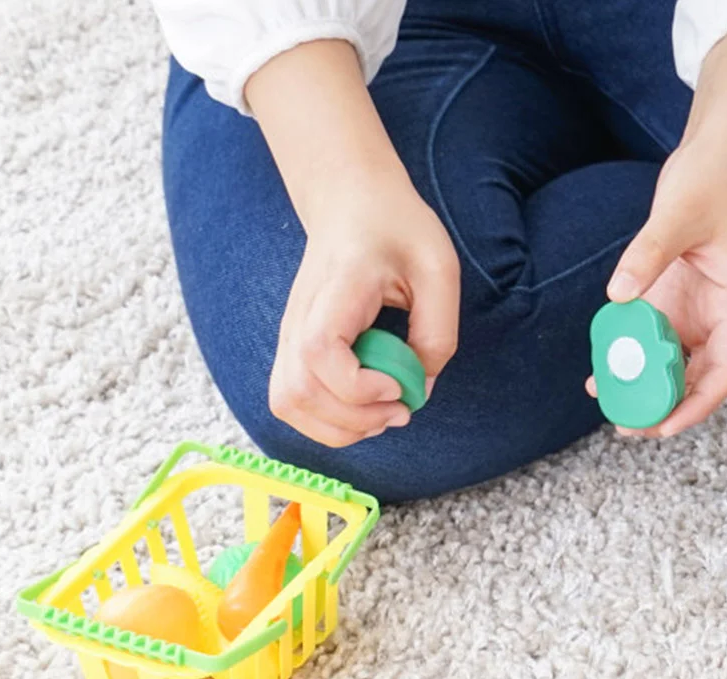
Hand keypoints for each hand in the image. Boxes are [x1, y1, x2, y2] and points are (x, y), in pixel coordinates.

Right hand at [270, 173, 458, 447]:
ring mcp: (289, 334)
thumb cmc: (397, 228)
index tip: (397, 386)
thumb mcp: (438, 269)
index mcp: (337, 288)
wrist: (350, 201)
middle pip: (298, 392)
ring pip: (287, 404)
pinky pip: (292, 402)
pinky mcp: (292, 349)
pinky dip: (326, 422)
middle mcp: (300, 315)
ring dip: (338, 428)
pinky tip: (361, 410)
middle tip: (400, 410)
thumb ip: (438, 333)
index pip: (320, 352)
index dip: (358, 387)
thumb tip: (419, 390)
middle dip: (354, 421)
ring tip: (380, 415)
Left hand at [595, 137, 726, 437]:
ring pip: (672, 364)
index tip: (664, 426)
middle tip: (624, 425)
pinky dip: (631, 355)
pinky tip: (602, 365)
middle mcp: (718, 315)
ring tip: (607, 401)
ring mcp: (695, 309)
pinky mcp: (674, 297)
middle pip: (697, 380)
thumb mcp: (680, 211)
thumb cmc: (716, 174)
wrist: (719, 146)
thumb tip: (619, 294)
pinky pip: (652, 338)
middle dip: (664, 408)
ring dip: (644, 387)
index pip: (724, 372)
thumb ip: (649, 253)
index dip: (697, 406)